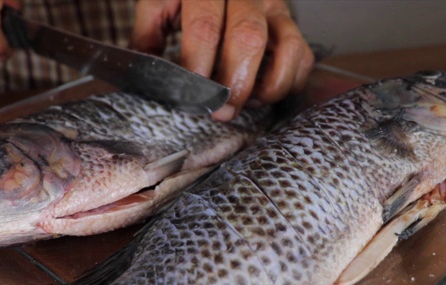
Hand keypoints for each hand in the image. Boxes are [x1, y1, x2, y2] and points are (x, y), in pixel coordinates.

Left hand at [132, 0, 313, 120]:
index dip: (198, 68)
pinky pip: (302, 55)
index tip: (188, 97)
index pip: (205, 28)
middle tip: (221, 112)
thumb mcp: (159, 4)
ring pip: (287, 48)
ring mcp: (274, 6)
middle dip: (235, 84)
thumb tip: (144, 78)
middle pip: (249, 39)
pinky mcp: (290, 22)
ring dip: (270, 86)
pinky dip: (289, 83)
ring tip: (249, 103)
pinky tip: (264, 94)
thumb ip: (149, 36)